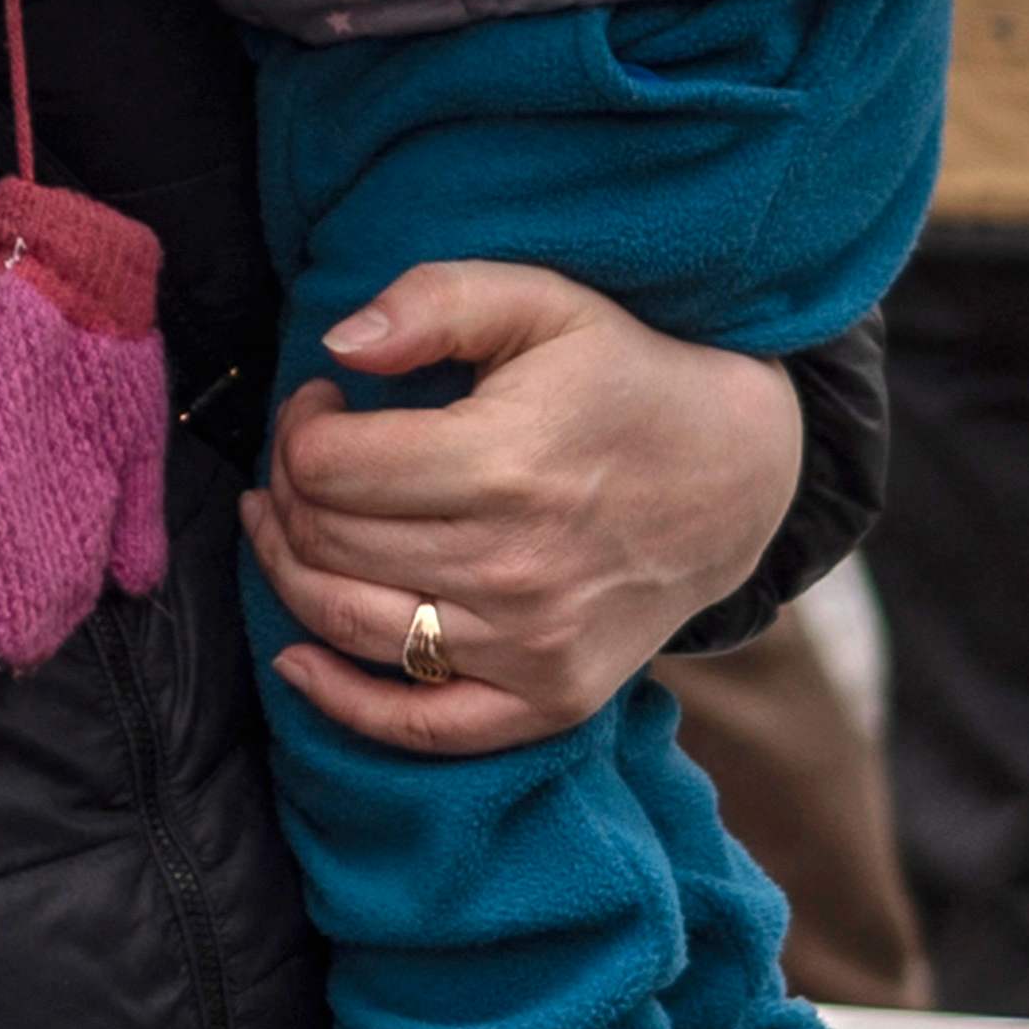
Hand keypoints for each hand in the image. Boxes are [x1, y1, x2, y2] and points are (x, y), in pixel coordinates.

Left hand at [243, 261, 804, 755]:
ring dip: (287, 570)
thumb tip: (337, 346)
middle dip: (287, 493)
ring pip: (344, 622)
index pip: (326, 467)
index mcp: (507, 466)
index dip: (299, 427)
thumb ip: (434, 300)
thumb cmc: (625, 377)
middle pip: (327, 542)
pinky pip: (419, 727)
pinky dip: (341, 701)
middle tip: (307, 460)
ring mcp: (534, 646)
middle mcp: (517, 568)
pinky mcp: (552, 698)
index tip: (323, 405)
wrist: (742, 473)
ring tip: (288, 523)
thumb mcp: (543, 302)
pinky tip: (295, 658)